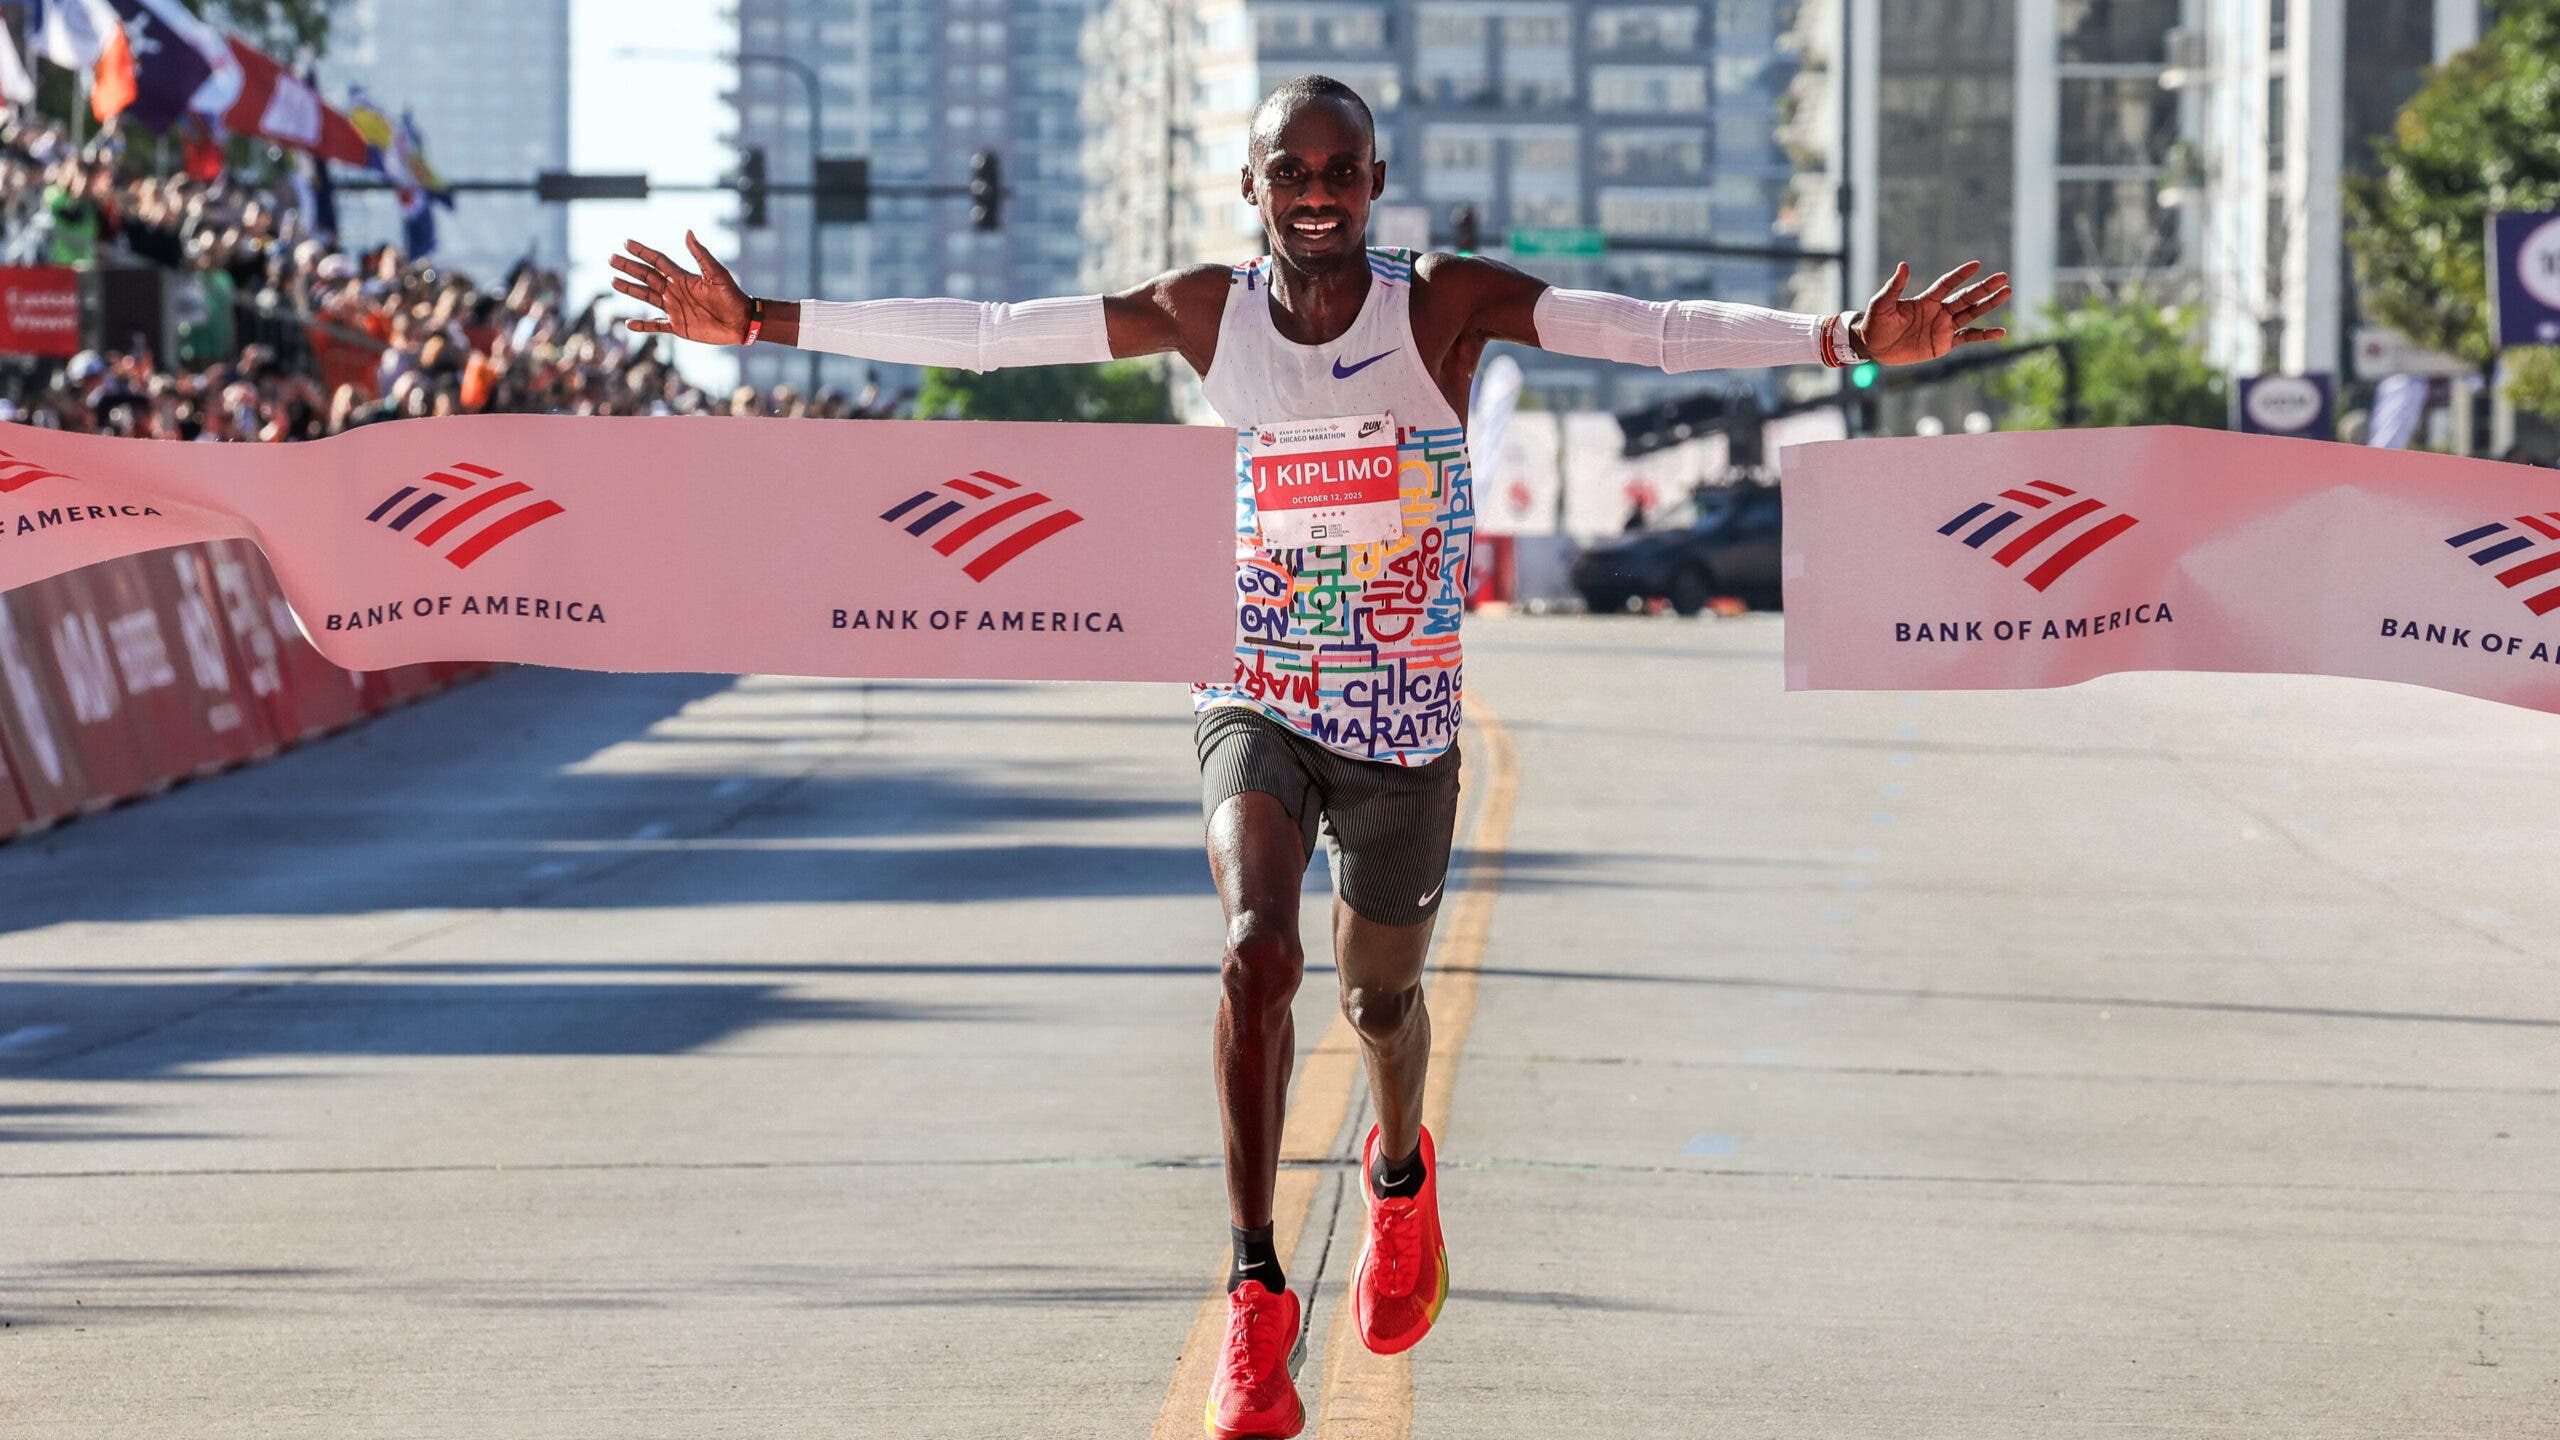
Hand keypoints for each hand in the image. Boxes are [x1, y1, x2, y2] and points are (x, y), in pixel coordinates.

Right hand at [612, 231, 751, 343]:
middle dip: (629, 268)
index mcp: (683, 277)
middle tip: (612, 259)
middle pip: (647, 276)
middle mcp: (675, 291)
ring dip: (631, 289)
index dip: (642, 252)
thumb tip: (688, 232)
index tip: (627, 242)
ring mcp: (675, 308)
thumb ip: (701, 255)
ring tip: (614, 281)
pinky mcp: (678, 326)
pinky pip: (656, 325)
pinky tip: (628, 323)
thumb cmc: (732, 296)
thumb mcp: (717, 273)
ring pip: (647, 297)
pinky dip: (643, 325)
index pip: (657, 261)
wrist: (742, 321)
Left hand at [1853, 261, 2010, 365]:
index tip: (1976, 264)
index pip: (1947, 284)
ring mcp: (1944, 327)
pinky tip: (2001, 332)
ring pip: (1971, 313)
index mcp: (1926, 300)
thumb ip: (1894, 287)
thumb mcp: (1881, 304)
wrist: (1874, 347)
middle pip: (1966, 297)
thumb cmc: (1875, 322)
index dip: (1960, 275)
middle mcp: (1938, 311)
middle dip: (1984, 288)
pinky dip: (1984, 335)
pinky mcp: (1945, 343)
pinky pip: (1968, 338)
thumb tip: (1903, 265)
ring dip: (1989, 304)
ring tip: (2007, 292)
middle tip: (2003, 277)